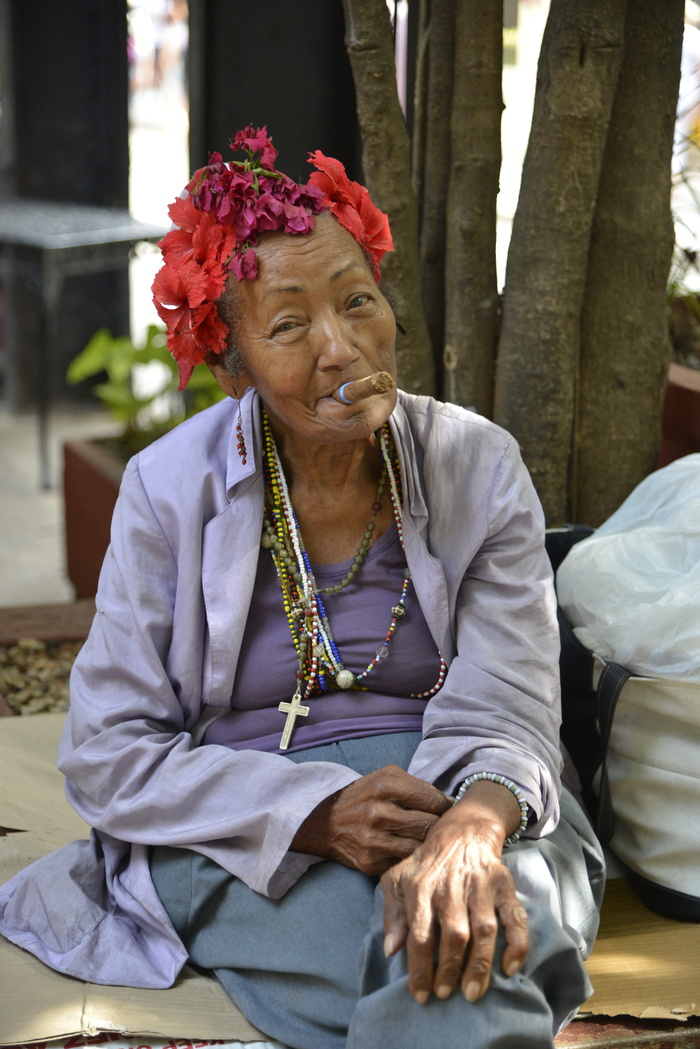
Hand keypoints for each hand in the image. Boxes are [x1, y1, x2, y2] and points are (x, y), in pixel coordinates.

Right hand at [290, 764, 453, 874]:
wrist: (327, 823)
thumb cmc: (365, 796)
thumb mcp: (386, 777)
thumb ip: (418, 786)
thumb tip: (451, 803)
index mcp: (385, 786)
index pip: (434, 800)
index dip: (445, 806)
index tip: (445, 810)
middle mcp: (379, 812)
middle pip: (431, 825)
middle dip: (438, 826)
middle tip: (439, 826)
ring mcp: (375, 840)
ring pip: (421, 846)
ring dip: (427, 843)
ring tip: (425, 837)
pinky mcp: (372, 863)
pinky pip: (406, 862)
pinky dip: (411, 857)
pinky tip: (408, 848)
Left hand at [380, 780, 529, 1003]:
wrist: (461, 832)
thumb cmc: (425, 865)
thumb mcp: (397, 881)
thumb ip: (393, 915)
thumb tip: (391, 950)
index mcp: (422, 888)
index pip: (419, 934)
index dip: (419, 968)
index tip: (420, 995)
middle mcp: (452, 887)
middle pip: (453, 934)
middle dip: (450, 969)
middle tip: (446, 995)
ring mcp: (481, 885)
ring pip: (484, 929)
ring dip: (480, 964)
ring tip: (473, 993)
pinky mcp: (504, 885)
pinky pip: (515, 917)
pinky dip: (516, 944)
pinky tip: (509, 968)